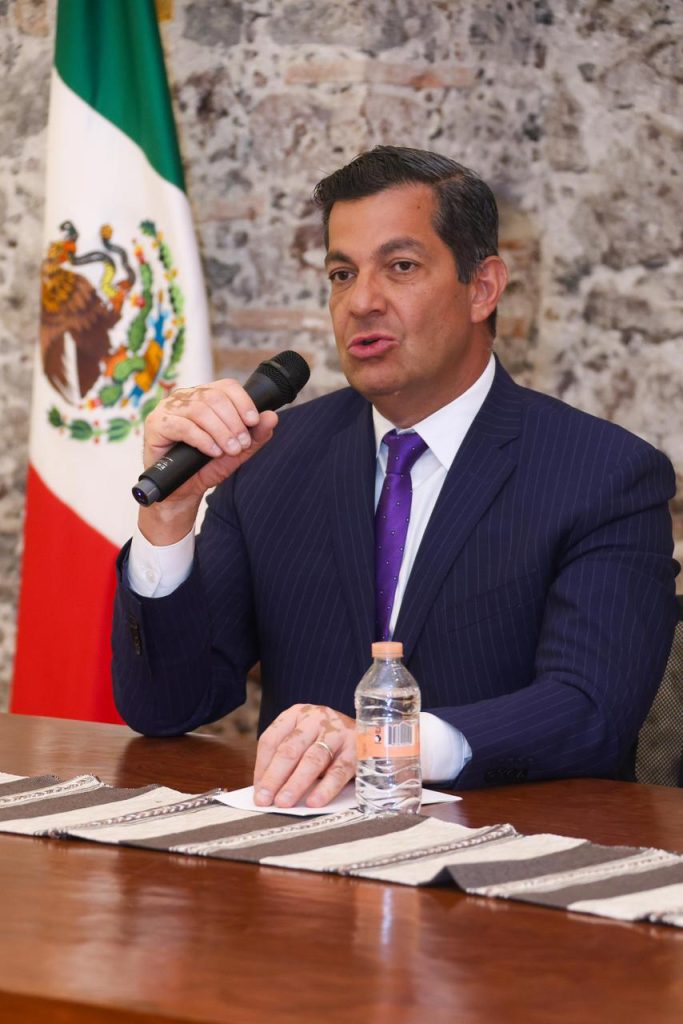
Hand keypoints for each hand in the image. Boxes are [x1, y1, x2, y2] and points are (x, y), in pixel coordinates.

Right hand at [138, 378, 277, 543]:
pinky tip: (213, 451)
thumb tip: (272, 416)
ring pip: (200, 410)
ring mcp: (168, 409)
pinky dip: (203, 439)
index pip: (227, 386)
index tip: (253, 422)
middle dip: (233, 422)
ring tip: (230, 450)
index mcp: (205, 396)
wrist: (182, 490)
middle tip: (241, 445)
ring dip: (220, 432)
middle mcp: (186, 397)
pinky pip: (183, 426)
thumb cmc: (205, 466)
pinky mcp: (156, 424)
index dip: (243, 402)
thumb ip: (254, 436)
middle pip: (214, 397)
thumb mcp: (236, 452)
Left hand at [253, 704, 355, 808]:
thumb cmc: (329, 742)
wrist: (372, 733)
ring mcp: (338, 731)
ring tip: (284, 803)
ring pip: (313, 759)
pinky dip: (326, 788)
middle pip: (290, 748)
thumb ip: (288, 759)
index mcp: (297, 714)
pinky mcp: (357, 747)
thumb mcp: (306, 741)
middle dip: (274, 777)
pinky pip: (339, 770)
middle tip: (264, 800)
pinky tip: (314, 802)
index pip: (272, 739)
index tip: (258, 790)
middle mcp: (316, 718)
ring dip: (296, 783)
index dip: (262, 766)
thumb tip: (265, 790)